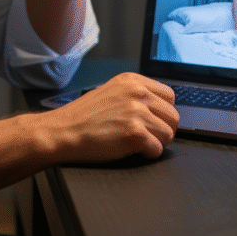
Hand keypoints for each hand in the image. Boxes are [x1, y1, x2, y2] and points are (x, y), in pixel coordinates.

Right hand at [40, 73, 178, 161]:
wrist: (64, 131)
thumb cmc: (83, 116)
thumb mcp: (111, 92)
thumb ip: (134, 95)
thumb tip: (157, 107)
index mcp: (132, 81)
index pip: (169, 96)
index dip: (163, 112)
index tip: (155, 121)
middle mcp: (137, 93)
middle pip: (173, 116)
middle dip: (163, 129)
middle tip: (147, 136)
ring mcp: (137, 112)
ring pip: (169, 133)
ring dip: (156, 142)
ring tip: (139, 144)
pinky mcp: (135, 133)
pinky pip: (157, 149)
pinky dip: (148, 154)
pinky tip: (133, 151)